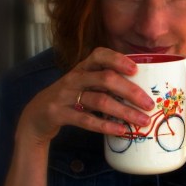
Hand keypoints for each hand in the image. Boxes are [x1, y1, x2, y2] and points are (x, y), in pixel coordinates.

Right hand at [17, 48, 154, 143]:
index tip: (136, 69)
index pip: (100, 55)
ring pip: (99, 101)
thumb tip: (141, 91)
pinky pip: (86, 119)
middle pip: (105, 79)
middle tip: (149, 104)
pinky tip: (121, 130)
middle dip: (130, 91)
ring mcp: (65, 95)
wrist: (36, 116)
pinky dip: (106, 126)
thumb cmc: (69, 99)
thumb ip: (105, 84)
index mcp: (83, 68)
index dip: (118, 59)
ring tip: (142, 121)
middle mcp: (74, 78)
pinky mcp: (58, 113)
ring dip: (124, 112)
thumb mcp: (84, 85)